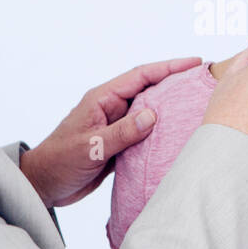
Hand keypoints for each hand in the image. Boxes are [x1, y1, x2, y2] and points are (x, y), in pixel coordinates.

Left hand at [20, 57, 202, 207]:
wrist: (44, 185)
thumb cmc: (60, 162)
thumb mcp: (92, 147)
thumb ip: (122, 132)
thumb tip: (152, 115)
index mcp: (102, 99)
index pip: (140, 76)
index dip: (168, 68)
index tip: (193, 63)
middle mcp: (112, 108)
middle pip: (149, 90)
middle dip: (175, 83)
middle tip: (203, 81)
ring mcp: (116, 125)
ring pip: (149, 111)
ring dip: (170, 108)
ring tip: (198, 104)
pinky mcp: (119, 143)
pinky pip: (144, 132)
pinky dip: (161, 131)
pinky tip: (178, 133)